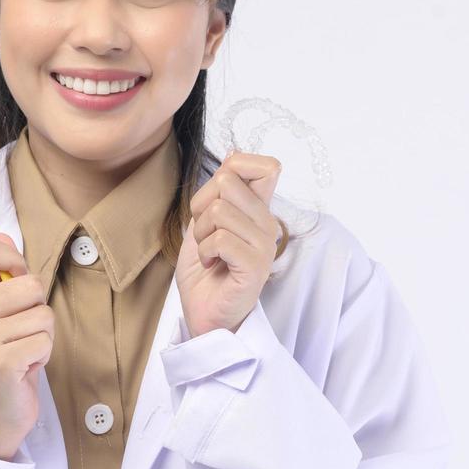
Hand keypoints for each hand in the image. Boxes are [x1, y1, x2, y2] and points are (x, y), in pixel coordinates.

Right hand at [0, 233, 52, 458]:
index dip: (13, 261)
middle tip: (23, 334)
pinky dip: (44, 356)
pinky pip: (44, 340)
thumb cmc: (6, 360)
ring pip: (43, 314)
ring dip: (43, 337)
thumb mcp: (2, 314)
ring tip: (24, 352)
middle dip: (39, 310)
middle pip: (31, 283)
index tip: (15, 286)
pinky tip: (25, 368)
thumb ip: (3, 275)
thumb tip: (1, 234)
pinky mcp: (0, 361)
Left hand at [174, 150, 282, 339]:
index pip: (266, 166)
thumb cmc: (206, 272)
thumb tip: (233, 153)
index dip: (235, 168)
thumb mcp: (205, 222)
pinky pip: (222, 239)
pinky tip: (213, 265)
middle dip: (201, 206)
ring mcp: (264, 246)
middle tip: (206, 235)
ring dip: (201, 234)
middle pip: (228, 182)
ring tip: (209, 254)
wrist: (205, 315)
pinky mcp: (255, 267)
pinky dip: (206, 251)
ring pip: (220, 211)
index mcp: (257, 211)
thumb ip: (219, 192)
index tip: (217, 198)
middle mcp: (266, 224)